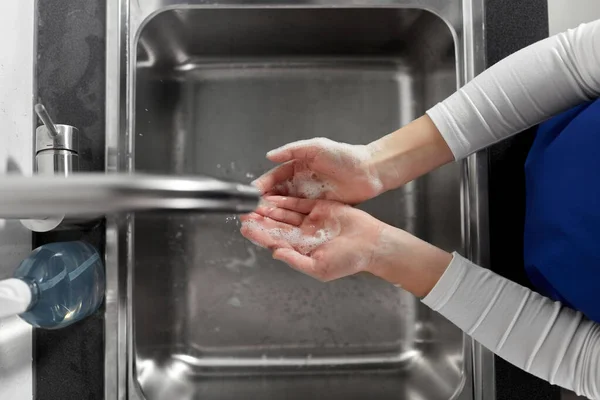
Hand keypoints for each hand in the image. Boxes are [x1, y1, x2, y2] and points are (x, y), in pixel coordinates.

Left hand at [240, 196, 451, 295]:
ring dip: (269, 209)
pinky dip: (285, 200)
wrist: (372, 243)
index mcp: (301, 251)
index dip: (260, 235)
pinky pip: (298, 203)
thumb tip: (275, 254)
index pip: (275, 241)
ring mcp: (310, 221)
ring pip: (284, 213)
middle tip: (243, 213)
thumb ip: (296, 260)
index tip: (246, 229)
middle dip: (260, 220)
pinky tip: (272, 198)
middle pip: (276, 226)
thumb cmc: (349, 260)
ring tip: (253, 204)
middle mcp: (303, 236)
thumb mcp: (320, 267)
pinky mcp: (319, 208)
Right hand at [252, 116, 453, 204]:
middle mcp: (300, 183)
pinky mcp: (319, 209)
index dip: (262, 186)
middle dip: (263, 204)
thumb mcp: (316, 147)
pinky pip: (302, 216)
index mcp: (297, 167)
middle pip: (277, 195)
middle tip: (251, 213)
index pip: (274, 178)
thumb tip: (269, 156)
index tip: (251, 195)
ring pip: (286, 208)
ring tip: (261, 223)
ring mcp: (309, 197)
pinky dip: (291, 222)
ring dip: (274, 215)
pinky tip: (281, 229)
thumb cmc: (344, 156)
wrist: (370, 171)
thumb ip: (292, 150)